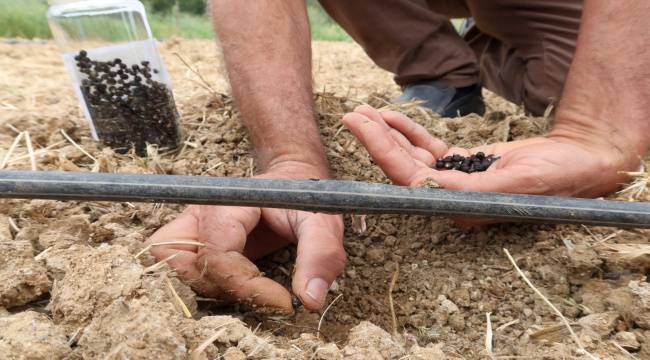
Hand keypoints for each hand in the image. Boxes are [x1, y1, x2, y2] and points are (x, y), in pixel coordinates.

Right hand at [145, 162, 344, 313]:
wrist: (292, 181)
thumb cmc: (305, 197)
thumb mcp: (322, 221)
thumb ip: (320, 255)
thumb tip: (310, 300)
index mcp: (226, 204)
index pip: (217, 257)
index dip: (248, 287)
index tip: (286, 301)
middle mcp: (199, 214)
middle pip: (185, 266)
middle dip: (227, 289)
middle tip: (267, 293)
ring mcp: (192, 228)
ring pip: (175, 270)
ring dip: (212, 289)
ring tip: (253, 288)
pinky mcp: (194, 242)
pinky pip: (182, 271)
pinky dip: (207, 285)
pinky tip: (241, 285)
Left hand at [342, 105, 641, 219]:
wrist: (578, 163)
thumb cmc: (553, 180)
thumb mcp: (513, 184)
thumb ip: (470, 188)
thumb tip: (424, 184)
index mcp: (457, 207)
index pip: (409, 180)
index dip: (382, 152)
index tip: (361, 126)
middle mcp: (449, 196)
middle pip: (401, 166)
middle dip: (376, 139)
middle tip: (352, 114)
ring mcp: (453, 179)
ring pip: (410, 156)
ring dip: (387, 133)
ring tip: (363, 111)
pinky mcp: (460, 165)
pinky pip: (427, 148)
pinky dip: (409, 132)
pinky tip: (392, 117)